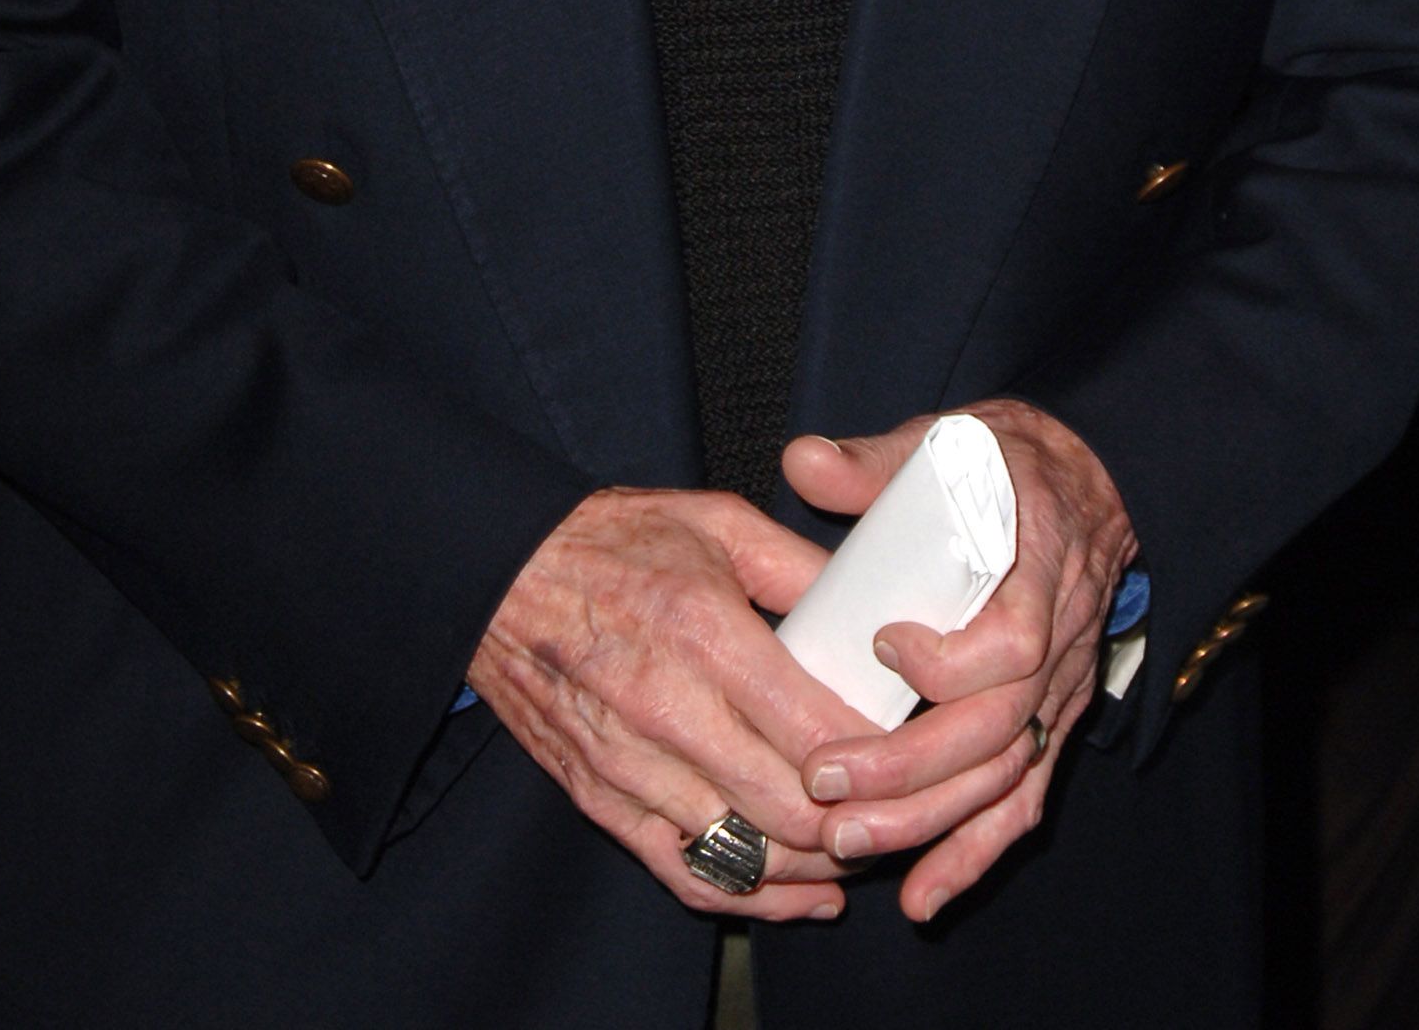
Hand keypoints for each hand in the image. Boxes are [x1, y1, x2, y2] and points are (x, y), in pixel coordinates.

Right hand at [468, 486, 879, 921]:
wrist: (500, 573)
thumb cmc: (613, 540)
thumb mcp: (717, 521)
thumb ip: (801, 567)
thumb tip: (873, 607)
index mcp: (703, 632)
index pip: (813, 732)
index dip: (878, 762)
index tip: (918, 757)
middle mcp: (666, 710)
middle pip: (789, 810)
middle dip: (859, 825)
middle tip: (905, 811)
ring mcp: (628, 767)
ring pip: (745, 856)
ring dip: (816, 867)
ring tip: (866, 848)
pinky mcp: (601, 801)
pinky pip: (687, 873)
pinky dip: (753, 897)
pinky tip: (804, 893)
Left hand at [781, 399, 1134, 921]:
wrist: (1092, 482)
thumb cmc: (1010, 463)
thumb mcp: (952, 440)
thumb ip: (877, 459)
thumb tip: (802, 462)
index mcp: (1039, 566)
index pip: (1013, 641)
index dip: (949, 662)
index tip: (882, 645)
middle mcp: (1059, 642)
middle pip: (996, 730)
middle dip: (908, 768)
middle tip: (824, 780)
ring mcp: (1059, 692)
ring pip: (1004, 777)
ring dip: (927, 821)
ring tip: (847, 843)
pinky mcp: (1049, 724)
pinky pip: (1022, 802)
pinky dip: (974, 854)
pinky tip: (922, 896)